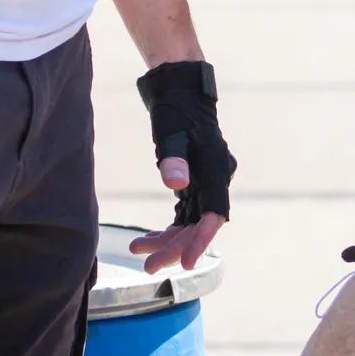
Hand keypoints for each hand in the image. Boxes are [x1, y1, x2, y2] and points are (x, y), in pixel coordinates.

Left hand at [129, 60, 234, 273]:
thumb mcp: (171, 133)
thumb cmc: (176, 109)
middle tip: (148, 266)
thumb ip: (173, 159)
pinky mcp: (194, 181)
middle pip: (198, 224)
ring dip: (168, 240)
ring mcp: (205, 182)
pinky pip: (184, 214)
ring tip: (138, 252)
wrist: (179, 89)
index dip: (200, 241)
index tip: (184, 264)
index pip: (213, 215)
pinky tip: (147, 239)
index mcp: (216, 170)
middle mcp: (215, 180)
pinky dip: (168, 228)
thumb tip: (175, 184)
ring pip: (190, 222)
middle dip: (175, 247)